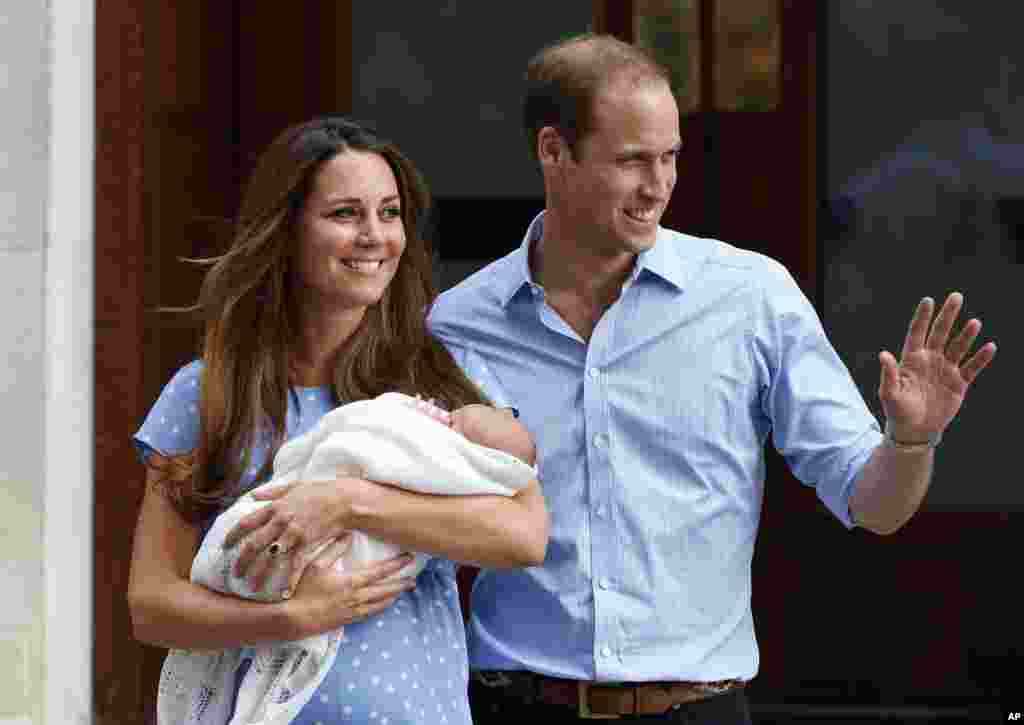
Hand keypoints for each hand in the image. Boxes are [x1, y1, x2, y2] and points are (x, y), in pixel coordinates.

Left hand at [223, 477, 374, 594]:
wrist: (343, 500)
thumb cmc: (319, 492)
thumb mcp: (293, 486)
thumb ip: (272, 492)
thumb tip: (253, 495)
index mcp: (275, 507)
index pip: (246, 523)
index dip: (233, 535)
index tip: (225, 546)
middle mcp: (280, 521)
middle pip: (254, 544)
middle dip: (241, 561)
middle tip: (234, 575)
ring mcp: (294, 533)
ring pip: (270, 558)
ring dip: (259, 574)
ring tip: (251, 588)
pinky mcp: (308, 543)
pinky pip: (295, 565)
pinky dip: (289, 580)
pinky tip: (284, 593)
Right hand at [290, 550, 417, 635]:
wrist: (293, 619)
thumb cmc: (302, 590)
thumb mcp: (315, 565)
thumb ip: (333, 549)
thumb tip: (347, 534)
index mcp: (351, 582)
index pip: (380, 572)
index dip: (396, 565)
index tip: (409, 558)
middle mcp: (357, 597)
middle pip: (386, 590)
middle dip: (401, 584)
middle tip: (414, 580)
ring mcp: (353, 611)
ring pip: (380, 604)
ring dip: (393, 596)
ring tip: (403, 591)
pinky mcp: (347, 621)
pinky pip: (370, 614)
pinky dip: (380, 608)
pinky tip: (384, 606)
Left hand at [879, 292, 995, 441]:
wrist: (914, 431)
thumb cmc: (897, 411)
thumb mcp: (890, 393)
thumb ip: (888, 374)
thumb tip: (883, 354)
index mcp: (911, 359)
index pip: (917, 333)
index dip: (923, 317)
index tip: (928, 300)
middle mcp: (930, 360)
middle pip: (940, 333)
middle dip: (948, 316)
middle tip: (956, 297)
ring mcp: (946, 370)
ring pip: (958, 347)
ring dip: (966, 335)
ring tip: (975, 322)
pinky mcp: (959, 383)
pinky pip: (972, 368)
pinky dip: (981, 358)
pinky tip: (990, 347)